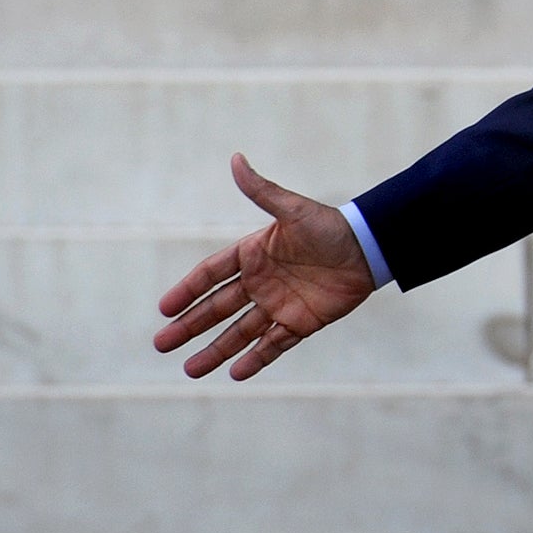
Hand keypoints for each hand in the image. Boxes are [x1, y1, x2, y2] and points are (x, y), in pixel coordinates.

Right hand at [154, 155, 376, 379]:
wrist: (370, 249)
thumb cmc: (331, 226)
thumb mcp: (293, 210)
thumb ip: (262, 191)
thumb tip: (236, 159)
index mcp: (253, 254)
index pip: (211, 275)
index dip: (188, 290)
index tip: (164, 309)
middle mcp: (261, 282)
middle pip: (217, 308)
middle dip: (190, 327)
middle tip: (161, 345)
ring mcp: (279, 304)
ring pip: (240, 332)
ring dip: (216, 350)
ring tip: (190, 370)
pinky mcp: (301, 322)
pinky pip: (274, 344)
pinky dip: (256, 359)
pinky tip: (235, 373)